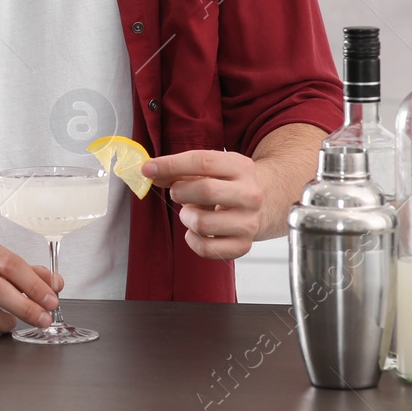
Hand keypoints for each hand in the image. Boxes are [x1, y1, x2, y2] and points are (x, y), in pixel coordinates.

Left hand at [145, 150, 263, 260]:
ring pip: (201, 223)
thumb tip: (151, 173)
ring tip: (192, 211)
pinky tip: (197, 231)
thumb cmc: (227, 183)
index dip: (170, 164)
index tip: (147, 168)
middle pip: (205, 191)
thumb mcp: (210, 168)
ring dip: (186, 217)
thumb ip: (179, 170)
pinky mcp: (243, 246)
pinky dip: (192, 240)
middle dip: (180, 192)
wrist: (264, 203)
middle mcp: (250, 195)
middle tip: (177, 193)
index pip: (202, 162)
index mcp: (241, 167)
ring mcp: (249, 222)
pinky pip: (205, 249)